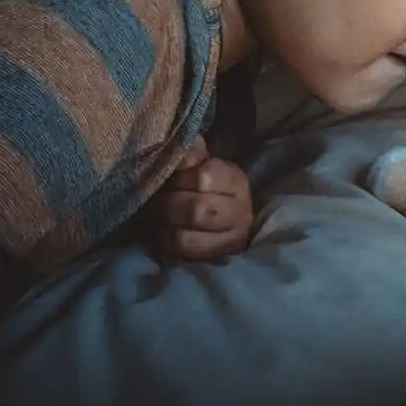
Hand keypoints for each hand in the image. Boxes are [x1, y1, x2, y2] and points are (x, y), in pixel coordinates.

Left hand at [155, 138, 253, 260]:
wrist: (214, 221)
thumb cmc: (201, 187)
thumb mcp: (200, 165)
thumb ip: (191, 153)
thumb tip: (185, 143)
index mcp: (237, 182)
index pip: (204, 176)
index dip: (180, 177)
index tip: (175, 177)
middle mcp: (241, 213)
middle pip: (197, 210)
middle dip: (171, 203)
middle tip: (165, 198)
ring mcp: (230, 243)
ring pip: (184, 238)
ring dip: (167, 226)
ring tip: (165, 218)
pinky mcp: (213, 262)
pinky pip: (179, 257)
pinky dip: (167, 245)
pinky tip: (168, 233)